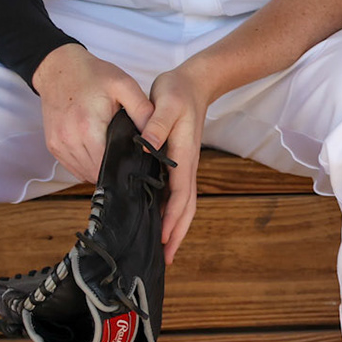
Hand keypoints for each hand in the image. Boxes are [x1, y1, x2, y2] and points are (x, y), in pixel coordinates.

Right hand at [31, 44, 153, 184]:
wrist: (58, 68)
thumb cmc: (93, 75)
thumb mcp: (124, 86)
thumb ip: (143, 111)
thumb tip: (155, 137)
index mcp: (88, 126)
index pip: (109, 165)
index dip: (126, 169)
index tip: (139, 166)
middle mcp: (69, 139)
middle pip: (97, 172)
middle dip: (116, 171)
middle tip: (132, 164)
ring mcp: (58, 144)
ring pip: (84, 173)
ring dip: (101, 171)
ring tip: (117, 159)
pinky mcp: (53, 145)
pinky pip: (73, 167)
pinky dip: (87, 166)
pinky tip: (101, 156)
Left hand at [142, 65, 212, 263]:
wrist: (195, 83)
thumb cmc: (178, 91)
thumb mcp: (166, 101)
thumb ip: (157, 123)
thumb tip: (147, 142)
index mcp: (184, 157)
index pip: (180, 195)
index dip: (171, 219)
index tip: (162, 239)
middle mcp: (187, 167)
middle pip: (186, 208)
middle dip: (176, 234)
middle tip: (165, 258)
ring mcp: (184, 166)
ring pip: (183, 204)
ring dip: (174, 227)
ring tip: (163, 248)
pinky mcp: (178, 163)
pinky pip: (176, 194)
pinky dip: (170, 212)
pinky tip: (159, 220)